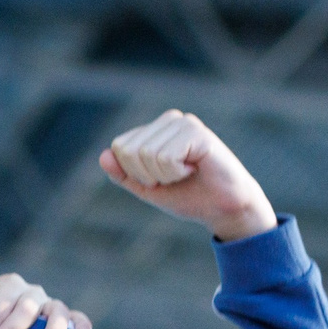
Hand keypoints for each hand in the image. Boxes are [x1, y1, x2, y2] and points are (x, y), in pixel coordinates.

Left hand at [100, 109, 276, 241]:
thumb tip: (103, 156)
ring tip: (187, 173)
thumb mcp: (148, 188)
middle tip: (175, 178)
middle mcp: (169, 120)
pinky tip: (196, 168)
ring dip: (165, 176)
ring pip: (146, 154)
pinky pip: (166, 157)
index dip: (135, 174)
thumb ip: (124, 174)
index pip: (119, 148)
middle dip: (148, 176)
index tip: (160, 180)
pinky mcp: (197, 133)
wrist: (225, 208)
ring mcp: (184, 123)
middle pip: (129, 151)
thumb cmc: (190, 196)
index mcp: (156, 129)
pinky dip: (177, 173)